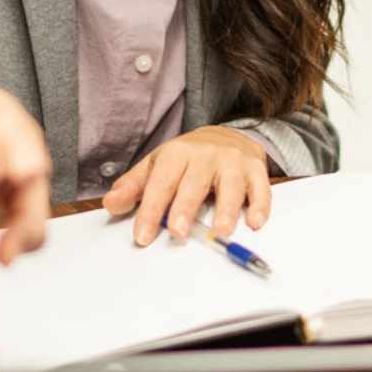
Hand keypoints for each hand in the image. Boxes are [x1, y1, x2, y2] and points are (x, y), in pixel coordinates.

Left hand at [104, 127, 271, 246]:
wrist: (227, 135)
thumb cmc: (188, 158)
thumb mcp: (157, 166)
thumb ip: (134, 187)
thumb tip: (110, 205)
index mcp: (177, 154)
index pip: (161, 184)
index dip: (150, 211)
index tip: (143, 236)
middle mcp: (206, 155)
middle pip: (194, 183)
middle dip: (185, 208)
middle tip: (177, 232)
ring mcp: (233, 161)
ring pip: (231, 185)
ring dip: (227, 209)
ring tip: (220, 231)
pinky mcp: (256, 169)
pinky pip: (261, 188)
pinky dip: (260, 205)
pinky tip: (255, 222)